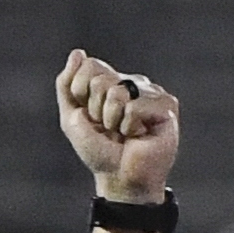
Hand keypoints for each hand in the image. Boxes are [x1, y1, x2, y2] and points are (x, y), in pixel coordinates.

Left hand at [57, 49, 180, 201]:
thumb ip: (67, 86)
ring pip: (118, 93)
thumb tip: (77, 53)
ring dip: (112, 120)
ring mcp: (151, 91)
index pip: (89, 66)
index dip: (81, 92)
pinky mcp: (166, 105)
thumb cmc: (101, 152)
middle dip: (96, 111)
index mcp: (111, 82)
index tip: (89, 116)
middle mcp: (133, 82)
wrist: (121, 179)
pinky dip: (129, 127)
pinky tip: (139, 135)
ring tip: (124, 133)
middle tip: (109, 128)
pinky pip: (134, 107)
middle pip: (101, 80)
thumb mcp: (72, 120)